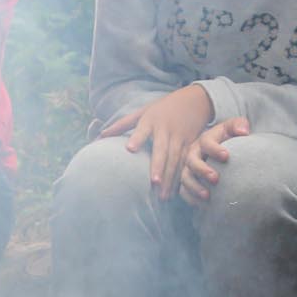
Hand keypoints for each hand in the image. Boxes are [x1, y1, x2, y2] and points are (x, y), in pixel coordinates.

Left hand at [102, 84, 216, 201]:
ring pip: (176, 159)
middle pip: (162, 149)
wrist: (196, 100)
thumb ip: (123, 124)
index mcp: (151, 120)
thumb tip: (101, 135)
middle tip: (154, 183)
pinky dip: (182, 176)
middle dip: (158, 166)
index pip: (142, 130)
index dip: (137, 138)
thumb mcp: (143, 111)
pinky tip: (178, 191)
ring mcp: (180, 137)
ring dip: (170, 178)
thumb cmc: (163, 107)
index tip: (130, 149)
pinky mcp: (192, 144)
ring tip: (164, 196)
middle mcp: (166, 129)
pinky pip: (186, 162)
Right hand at [175, 117, 247, 204]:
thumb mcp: (232, 128)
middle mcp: (193, 153)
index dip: (215, 149)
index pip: (207, 142)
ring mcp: (188, 168)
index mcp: (205, 140)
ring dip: (195, 187)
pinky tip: (200, 205)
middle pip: (192, 161)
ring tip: (207, 196)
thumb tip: (244, 131)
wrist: (218, 151)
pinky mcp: (186, 180)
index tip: (226, 156)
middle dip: (202, 170)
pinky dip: (190, 198)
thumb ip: (239, 125)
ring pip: (185, 177)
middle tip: (215, 179)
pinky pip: (183, 190)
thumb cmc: (227, 139)